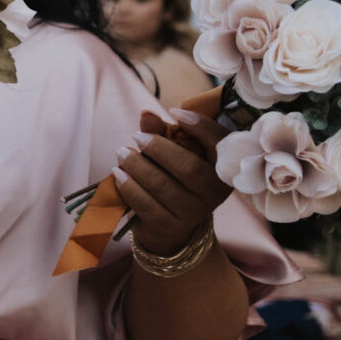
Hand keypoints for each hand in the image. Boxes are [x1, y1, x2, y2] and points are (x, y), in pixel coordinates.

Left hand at [114, 108, 229, 255]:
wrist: (169, 225)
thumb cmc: (173, 178)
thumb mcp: (172, 153)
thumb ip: (162, 133)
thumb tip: (146, 114)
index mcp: (222, 168)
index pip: (220, 144)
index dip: (201, 126)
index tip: (175, 112)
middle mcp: (214, 192)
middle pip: (188, 167)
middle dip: (158, 148)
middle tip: (136, 137)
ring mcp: (194, 212)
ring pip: (162, 186)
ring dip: (137, 166)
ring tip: (122, 154)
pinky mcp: (170, 227)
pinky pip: (146, 204)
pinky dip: (128, 186)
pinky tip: (117, 174)